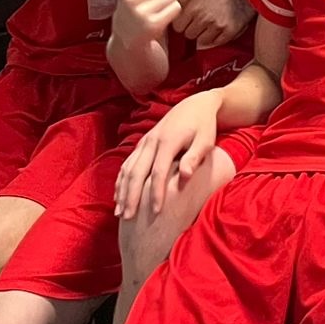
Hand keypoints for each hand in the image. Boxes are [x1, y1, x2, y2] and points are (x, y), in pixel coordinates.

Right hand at [114, 90, 221, 219]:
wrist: (195, 105)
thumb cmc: (204, 126)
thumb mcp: (205, 140)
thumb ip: (194, 157)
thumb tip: (184, 176)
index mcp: (167, 142)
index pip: (158, 172)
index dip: (155, 193)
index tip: (155, 212)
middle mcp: (151, 142)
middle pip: (136, 173)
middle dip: (131, 197)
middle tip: (128, 218)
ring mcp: (144, 142)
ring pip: (127, 169)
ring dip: (122, 191)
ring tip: (120, 213)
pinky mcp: (142, 144)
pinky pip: (127, 164)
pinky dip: (121, 181)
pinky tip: (118, 196)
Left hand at [174, 0, 253, 47]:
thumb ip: (184, 1)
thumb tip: (172, 11)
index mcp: (193, 7)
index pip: (177, 27)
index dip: (182, 24)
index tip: (188, 21)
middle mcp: (203, 18)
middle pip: (188, 35)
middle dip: (193, 29)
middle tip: (201, 22)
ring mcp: (217, 26)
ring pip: (201, 41)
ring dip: (204, 35)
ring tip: (211, 25)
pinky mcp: (230, 31)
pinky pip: (216, 43)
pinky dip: (217, 38)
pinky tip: (220, 28)